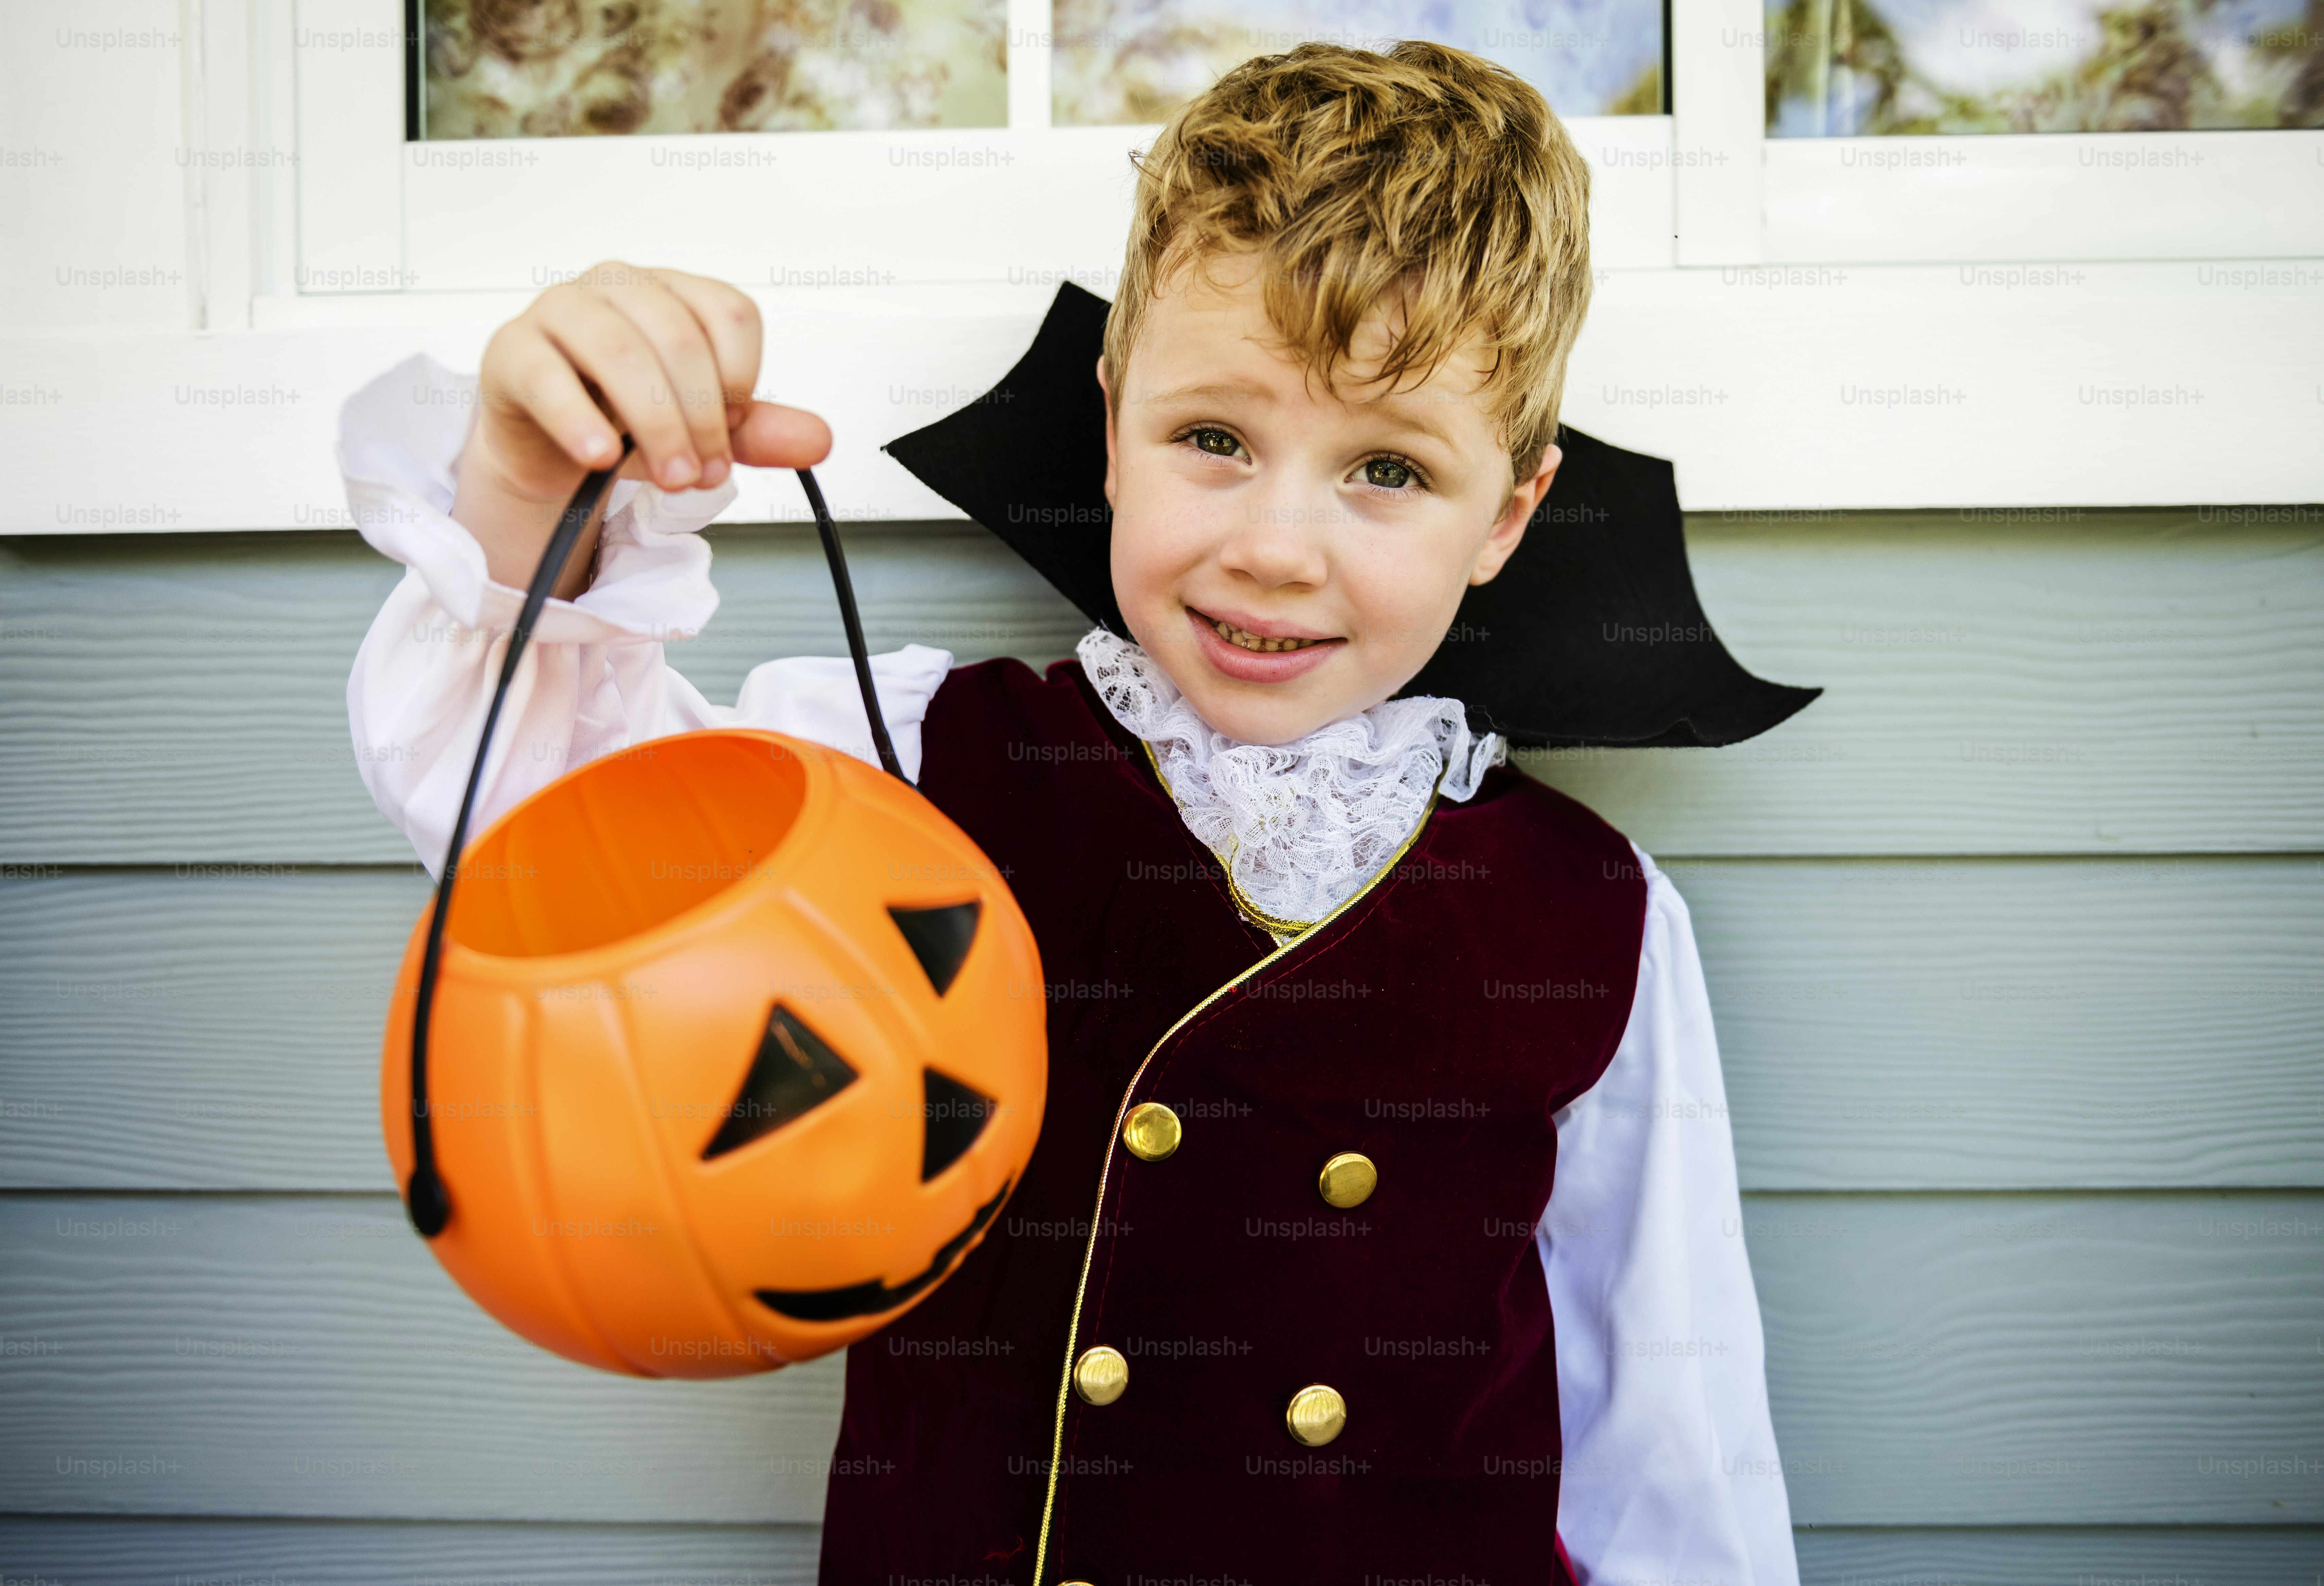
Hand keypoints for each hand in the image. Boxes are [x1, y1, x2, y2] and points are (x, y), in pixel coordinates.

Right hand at [451, 261, 832, 596]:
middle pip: (679, 337)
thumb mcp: (699, 426)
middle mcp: (619, 285)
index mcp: (673, 291)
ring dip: (654, 424)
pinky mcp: (514, 349)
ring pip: (620, 350)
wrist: (552, 445)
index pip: (729, 312)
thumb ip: (757, 430)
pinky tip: (601, 454)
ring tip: (669, 475)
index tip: (734, 430)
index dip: (742, 378)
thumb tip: (818, 440)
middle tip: (704, 473)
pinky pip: (548, 377)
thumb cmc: (625, 418)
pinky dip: (580, 420)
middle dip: (701, 416)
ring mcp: (562, 309)